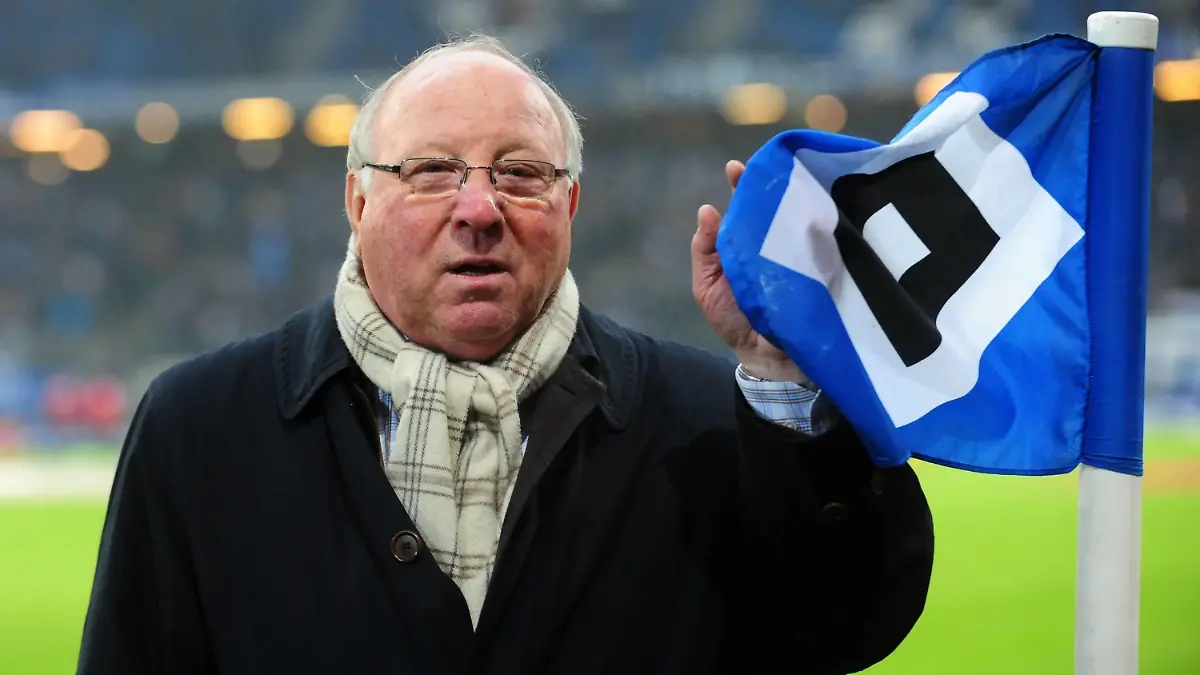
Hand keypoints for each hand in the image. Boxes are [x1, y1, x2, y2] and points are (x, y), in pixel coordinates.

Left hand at [692, 160, 809, 383]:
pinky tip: (821, 211)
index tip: (735, 167)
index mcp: (746, 243)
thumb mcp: (707, 287)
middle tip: (771, 167)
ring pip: (799, 220)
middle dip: (773, 184)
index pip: (744, 208)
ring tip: (796, 180)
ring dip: (798, 201)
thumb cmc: (735, 321)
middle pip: (774, 206)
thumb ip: (705, 251)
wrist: (769, 358)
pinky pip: (821, 243)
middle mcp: (773, 242)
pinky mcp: (821, 267)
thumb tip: (706, 210)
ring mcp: (799, 253)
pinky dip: (821, 229)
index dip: (742, 186)